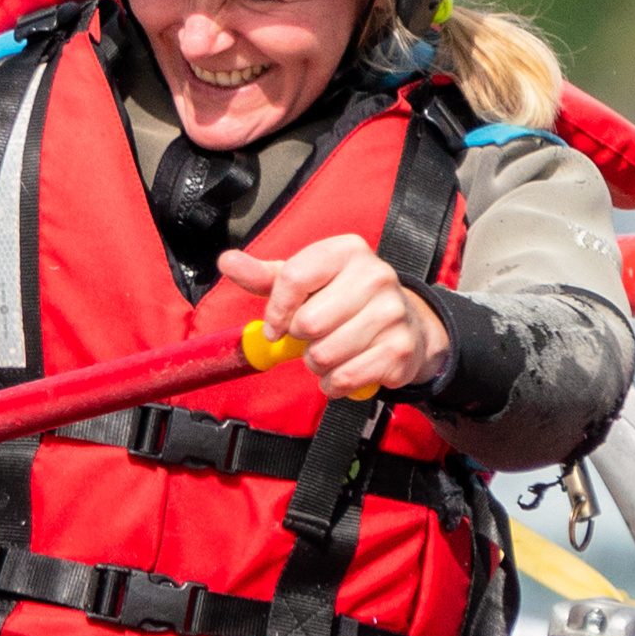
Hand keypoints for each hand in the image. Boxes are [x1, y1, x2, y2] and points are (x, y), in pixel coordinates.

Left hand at [217, 237, 451, 394]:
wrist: (407, 324)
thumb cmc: (345, 299)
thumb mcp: (307, 281)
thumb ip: (266, 276)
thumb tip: (227, 261)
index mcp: (347, 251)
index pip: (293, 277)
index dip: (277, 310)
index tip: (276, 327)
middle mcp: (376, 275)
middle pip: (308, 322)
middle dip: (301, 340)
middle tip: (314, 337)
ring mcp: (392, 313)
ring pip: (324, 355)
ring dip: (316, 364)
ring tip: (330, 352)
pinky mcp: (399, 350)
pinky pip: (345, 378)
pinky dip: (334, 384)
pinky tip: (342, 370)